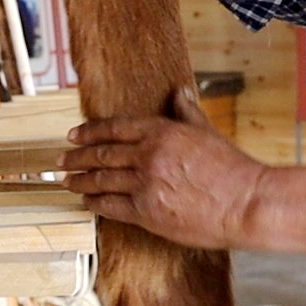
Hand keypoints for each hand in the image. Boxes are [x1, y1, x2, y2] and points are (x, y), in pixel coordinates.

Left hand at [59, 88, 265, 250]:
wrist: (245, 202)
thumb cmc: (231, 169)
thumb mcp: (206, 132)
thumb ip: (187, 113)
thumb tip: (179, 92)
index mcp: (162, 132)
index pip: (115, 128)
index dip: (90, 132)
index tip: (73, 136)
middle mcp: (148, 156)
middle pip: (102, 155)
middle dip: (77, 159)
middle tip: (60, 161)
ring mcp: (145, 185)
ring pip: (101, 182)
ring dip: (80, 182)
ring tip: (67, 182)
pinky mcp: (147, 214)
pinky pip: (112, 207)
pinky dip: (96, 204)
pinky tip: (87, 202)